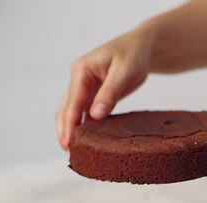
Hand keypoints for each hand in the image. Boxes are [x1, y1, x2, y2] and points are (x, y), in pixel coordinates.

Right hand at [56, 27, 153, 149]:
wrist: (141, 47)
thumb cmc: (133, 55)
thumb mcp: (124, 72)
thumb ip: (110, 94)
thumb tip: (95, 116)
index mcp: (81, 70)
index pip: (72, 102)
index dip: (69, 124)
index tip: (68, 143)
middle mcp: (78, 78)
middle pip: (66, 108)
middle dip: (65, 130)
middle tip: (68, 152)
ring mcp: (83, 85)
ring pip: (72, 110)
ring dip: (70, 128)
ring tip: (73, 150)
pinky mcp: (92, 92)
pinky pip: (83, 110)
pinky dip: (82, 124)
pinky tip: (85, 139)